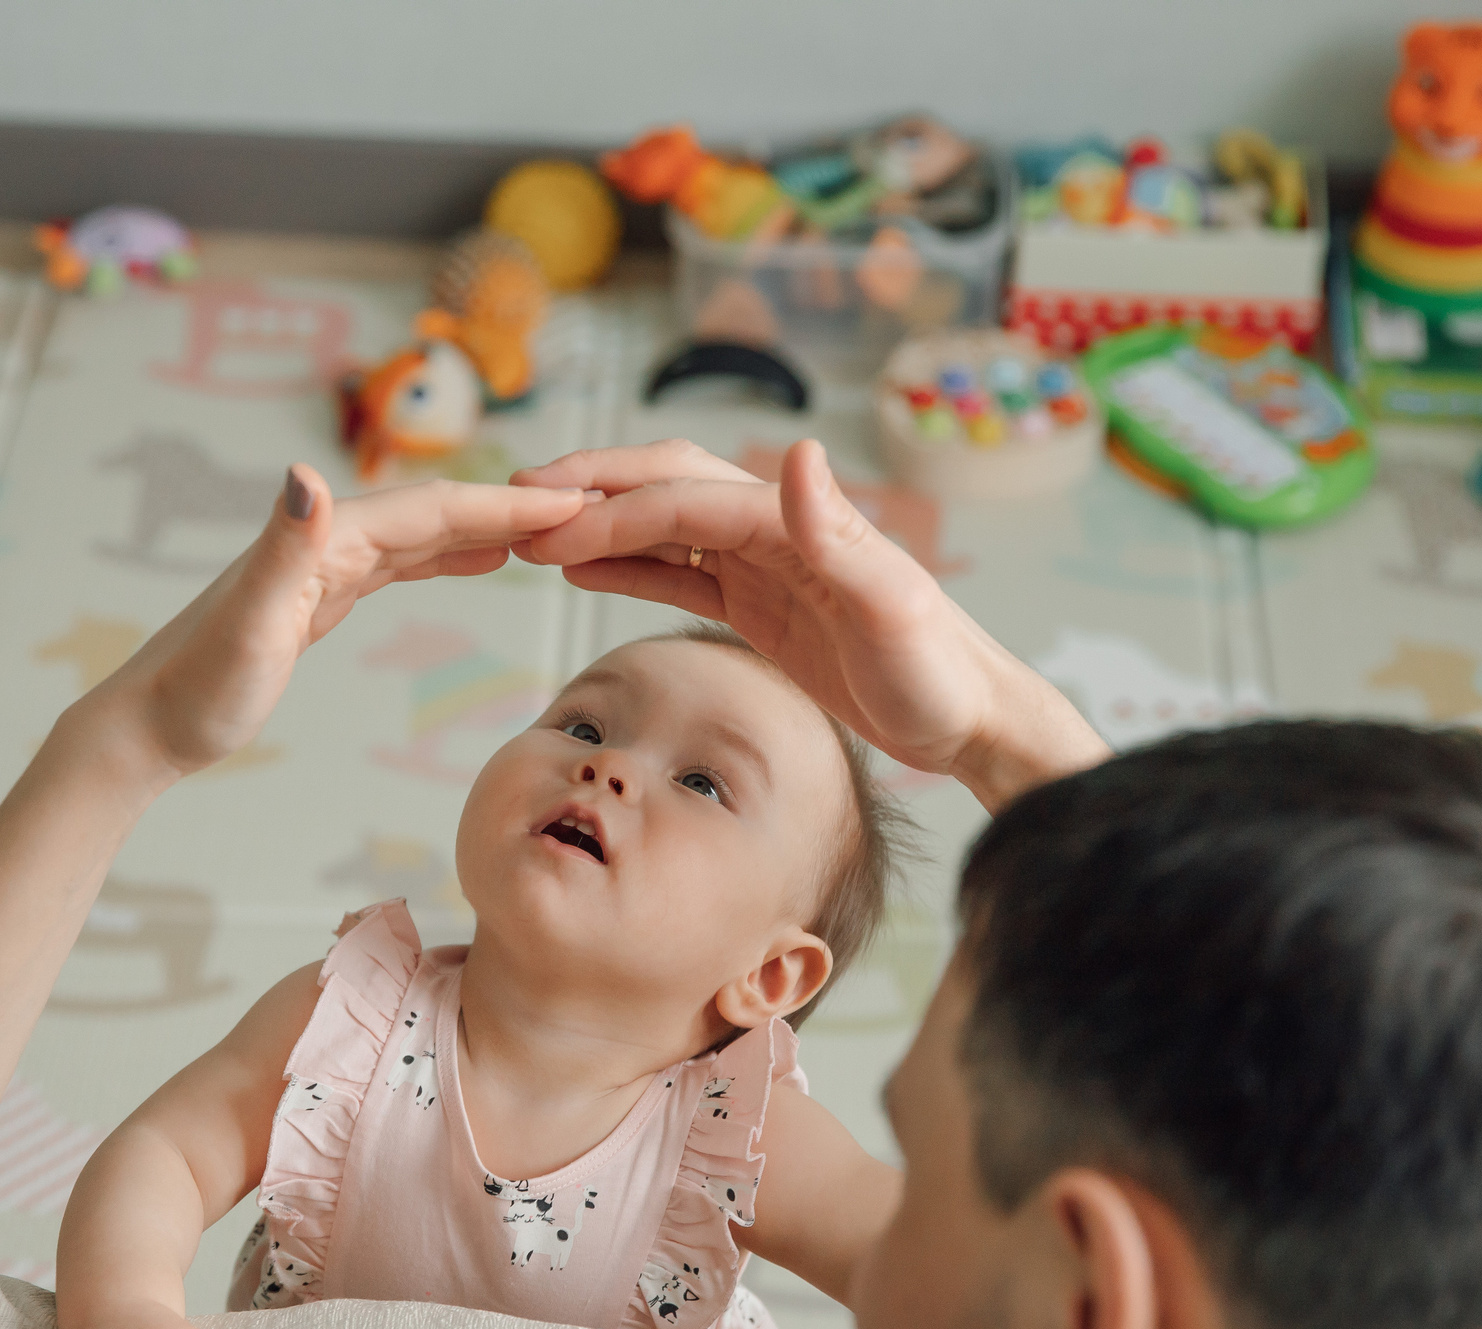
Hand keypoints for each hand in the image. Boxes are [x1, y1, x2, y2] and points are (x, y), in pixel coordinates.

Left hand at [97, 468, 588, 777]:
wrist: (145, 727)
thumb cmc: (197, 687)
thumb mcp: (248, 621)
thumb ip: (282, 546)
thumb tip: (307, 471)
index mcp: (320, 539)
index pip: (430, 510)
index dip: (503, 502)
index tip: (573, 498)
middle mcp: (322, 539)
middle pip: (434, 512)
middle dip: (509, 506)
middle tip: (589, 507)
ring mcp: (319, 568)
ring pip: (420, 535)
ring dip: (484, 525)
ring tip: (551, 526)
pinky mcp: (317, 600)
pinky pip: (398, 566)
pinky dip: (444, 556)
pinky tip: (476, 562)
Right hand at [513, 439, 1106, 809]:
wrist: (969, 720)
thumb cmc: (938, 674)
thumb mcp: (894, 610)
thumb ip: (843, 537)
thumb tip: (799, 455)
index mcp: (799, 525)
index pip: (686, 501)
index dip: (613, 505)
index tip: (544, 524)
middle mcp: (778, 530)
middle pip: (666, 488)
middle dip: (590, 490)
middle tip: (512, 505)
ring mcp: (766, 565)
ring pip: (664, 525)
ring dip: (598, 524)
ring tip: (525, 536)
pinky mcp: (760, 604)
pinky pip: (679, 573)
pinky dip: (628, 564)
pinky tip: (581, 568)